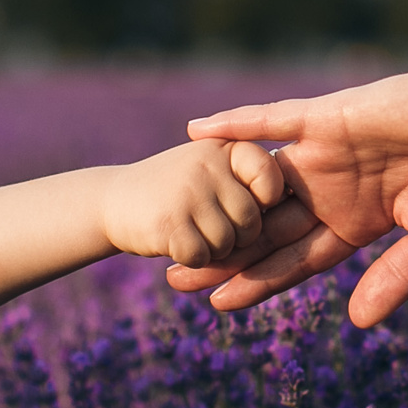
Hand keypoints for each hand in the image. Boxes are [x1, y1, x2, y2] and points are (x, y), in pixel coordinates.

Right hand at [100, 139, 289, 267]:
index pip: (270, 180)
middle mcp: (209, 164)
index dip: (265, 202)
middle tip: (209, 225)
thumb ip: (249, 175)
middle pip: (252, 222)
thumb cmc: (176, 188)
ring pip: (228, 244)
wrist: (114, 200)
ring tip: (188, 229)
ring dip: (212, 250)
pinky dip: (192, 260)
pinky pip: (202, 257)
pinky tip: (174, 242)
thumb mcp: (212, 165)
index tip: (253, 206)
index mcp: (226, 147)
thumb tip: (293, 203)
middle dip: (237, 236)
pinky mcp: (169, 223)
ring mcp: (188, 192)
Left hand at [174, 30, 407, 326]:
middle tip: (171, 275)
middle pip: (266, 229)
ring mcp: (327, 153)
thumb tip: (355, 324)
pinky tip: (195, 133)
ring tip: (173, 220)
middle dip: (223, 252)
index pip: (297, 260)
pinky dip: (236, 125)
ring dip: (218, 200)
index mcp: (359, 222)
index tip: (217, 305)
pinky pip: (274, 120)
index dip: (258, 283)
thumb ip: (395, 278)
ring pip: (259, 184)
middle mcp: (333, 189)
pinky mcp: (330, 117)